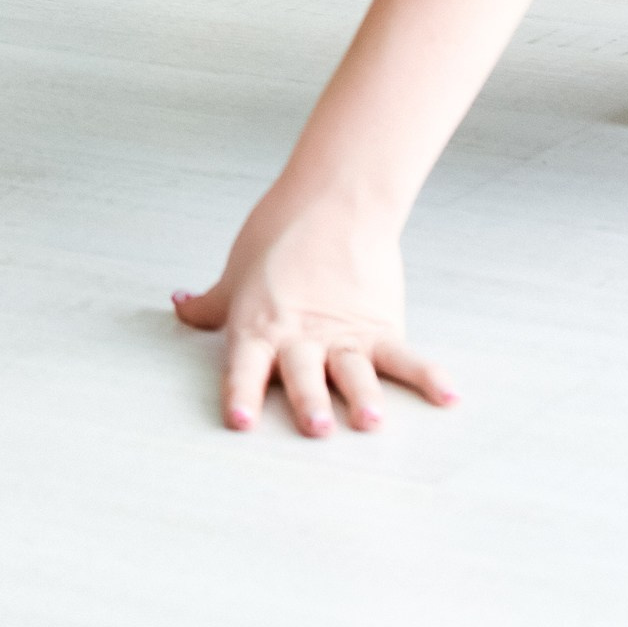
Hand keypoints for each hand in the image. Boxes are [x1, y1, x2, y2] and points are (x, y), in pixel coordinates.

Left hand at [174, 187, 455, 434]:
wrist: (332, 199)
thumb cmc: (278, 235)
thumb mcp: (235, 273)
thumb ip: (209, 304)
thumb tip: (180, 307)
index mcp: (260, 325)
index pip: (245, 367)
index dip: (241, 394)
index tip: (241, 423)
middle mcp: (301, 336)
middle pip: (304, 374)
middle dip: (310, 401)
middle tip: (317, 427)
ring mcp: (344, 334)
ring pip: (353, 371)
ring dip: (363, 397)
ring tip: (373, 421)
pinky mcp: (380, 326)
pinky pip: (405, 356)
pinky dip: (428, 376)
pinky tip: (447, 396)